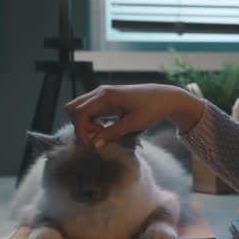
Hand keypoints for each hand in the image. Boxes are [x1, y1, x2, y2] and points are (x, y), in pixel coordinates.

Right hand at [65, 84, 203, 147]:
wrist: (165, 98)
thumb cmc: (152, 109)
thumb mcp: (133, 124)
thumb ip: (113, 133)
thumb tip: (94, 145)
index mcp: (106, 96)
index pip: (79, 113)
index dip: (81, 131)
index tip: (91, 145)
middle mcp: (100, 93)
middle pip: (74, 109)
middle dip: (80, 126)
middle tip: (96, 139)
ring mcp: (102, 95)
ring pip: (80, 109)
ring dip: (85, 124)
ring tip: (102, 135)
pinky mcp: (106, 100)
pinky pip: (90, 111)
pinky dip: (91, 122)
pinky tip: (105, 130)